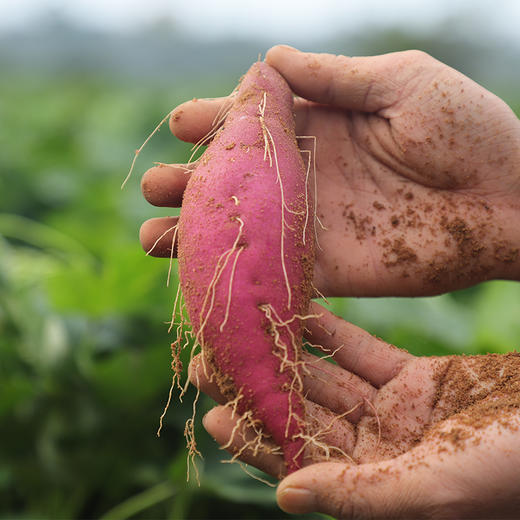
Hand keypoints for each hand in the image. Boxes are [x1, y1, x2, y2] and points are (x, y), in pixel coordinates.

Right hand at [139, 46, 519, 296]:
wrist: (510, 202)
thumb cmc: (468, 130)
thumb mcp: (402, 82)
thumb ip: (334, 76)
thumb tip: (269, 58)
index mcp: (320, 124)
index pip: (253, 122)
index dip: (215, 121)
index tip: (183, 123)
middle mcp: (307, 174)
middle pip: (236, 178)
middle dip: (193, 180)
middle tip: (157, 184)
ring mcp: (312, 223)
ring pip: (240, 228)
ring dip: (196, 231)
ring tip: (153, 234)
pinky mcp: (324, 267)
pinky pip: (269, 269)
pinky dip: (233, 272)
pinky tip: (199, 275)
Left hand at [192, 302, 519, 518]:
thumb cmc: (515, 471)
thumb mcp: (436, 489)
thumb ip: (359, 494)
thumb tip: (283, 495)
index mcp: (377, 491)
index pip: (300, 464)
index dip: (257, 441)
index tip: (214, 414)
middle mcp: (379, 453)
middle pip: (305, 417)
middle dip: (261, 389)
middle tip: (212, 362)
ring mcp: (396, 413)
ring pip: (329, 381)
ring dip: (288, 357)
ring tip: (244, 332)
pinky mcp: (417, 379)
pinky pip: (364, 352)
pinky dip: (333, 333)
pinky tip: (300, 313)